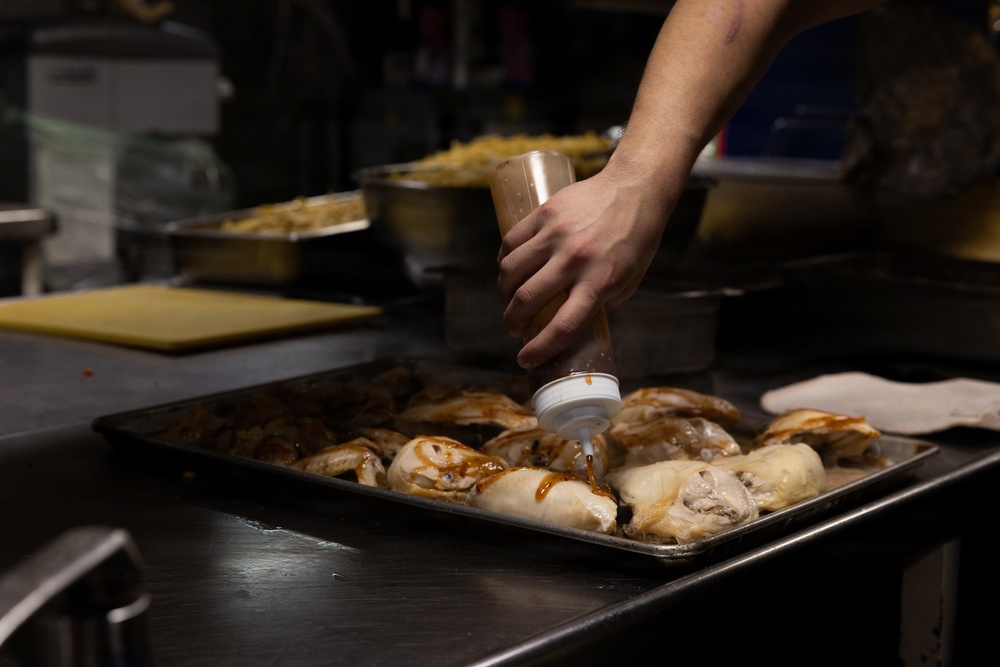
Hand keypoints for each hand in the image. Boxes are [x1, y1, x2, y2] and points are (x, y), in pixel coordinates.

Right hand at [496, 168, 672, 368]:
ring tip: (509, 300)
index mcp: (599, 283)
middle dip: (512, 322)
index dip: (539, 350)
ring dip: (503, 293)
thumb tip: (570, 325)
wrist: (635, 190)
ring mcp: (557, 235)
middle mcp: (575, 260)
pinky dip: (503, 262)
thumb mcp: (627, 281)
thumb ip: (599, 303)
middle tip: (514, 328)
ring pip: (511, 271)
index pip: (562, 327)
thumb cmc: (635, 241)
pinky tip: (508, 270)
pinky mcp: (545, 214)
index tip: (525, 360)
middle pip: (527, 301)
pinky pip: (511, 242)